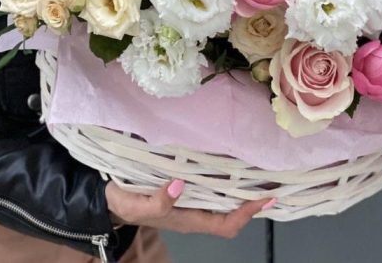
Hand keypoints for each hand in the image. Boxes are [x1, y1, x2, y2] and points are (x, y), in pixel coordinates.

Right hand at [105, 180, 275, 238]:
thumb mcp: (134, 205)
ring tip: (261, 164)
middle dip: (253, 198)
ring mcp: (192, 199)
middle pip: (232, 211)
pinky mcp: (186, 186)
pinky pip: (213, 183)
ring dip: (242, 184)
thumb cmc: (122, 203)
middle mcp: (195, 211)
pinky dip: (226, 173)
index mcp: (188, 220)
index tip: (267, 198)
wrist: (107, 198)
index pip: (227, 224)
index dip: (248, 213)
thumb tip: (180, 185)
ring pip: (225, 196)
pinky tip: (232, 156)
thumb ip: (157, 202)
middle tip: (274, 176)